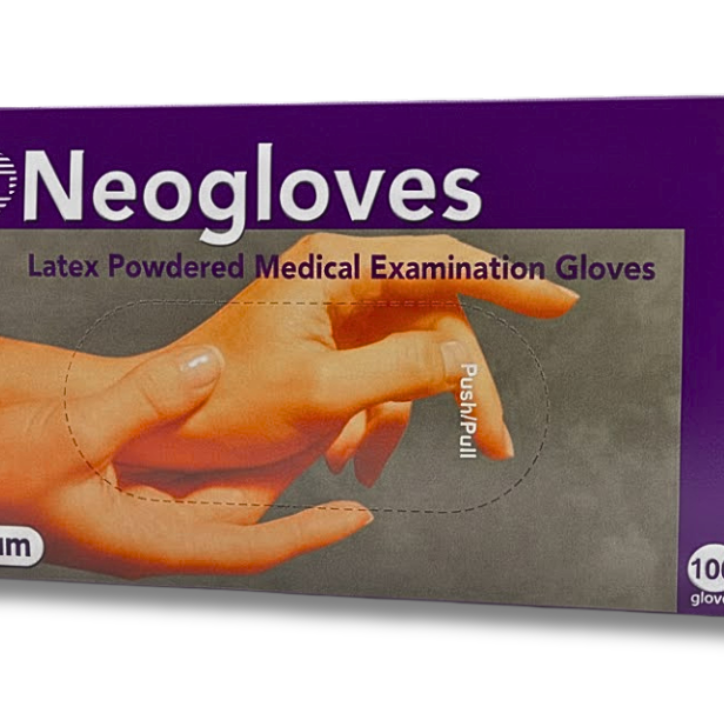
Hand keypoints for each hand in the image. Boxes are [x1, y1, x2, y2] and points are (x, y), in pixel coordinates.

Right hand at [0, 345, 371, 577]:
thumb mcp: (67, 433)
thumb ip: (141, 401)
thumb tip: (208, 368)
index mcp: (146, 542)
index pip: (250, 546)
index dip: (308, 531)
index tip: (357, 517)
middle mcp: (149, 534)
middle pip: (245, 514)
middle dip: (295, 480)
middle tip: (339, 436)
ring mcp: (135, 516)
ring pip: (218, 493)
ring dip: (261, 462)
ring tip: (301, 422)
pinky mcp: (120, 492)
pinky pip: (186, 476)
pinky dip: (218, 449)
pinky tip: (229, 415)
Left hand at [113, 232, 578, 477]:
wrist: (163, 430)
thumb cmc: (222, 402)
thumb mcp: (319, 392)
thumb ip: (400, 370)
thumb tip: (463, 360)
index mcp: (335, 268)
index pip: (442, 262)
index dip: (507, 282)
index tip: (560, 304)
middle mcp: (342, 282)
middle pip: (439, 321)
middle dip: (462, 384)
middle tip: (493, 440)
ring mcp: (339, 317)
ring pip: (415, 357)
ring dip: (407, 413)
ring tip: (369, 461)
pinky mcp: (332, 351)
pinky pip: (383, 380)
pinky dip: (377, 421)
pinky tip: (351, 458)